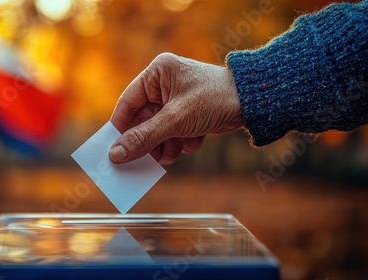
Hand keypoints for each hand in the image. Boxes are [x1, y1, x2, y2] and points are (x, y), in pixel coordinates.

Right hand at [109, 52, 244, 164]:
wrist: (254, 103)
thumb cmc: (214, 99)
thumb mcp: (175, 120)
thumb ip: (144, 137)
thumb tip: (116, 154)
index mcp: (157, 73)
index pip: (127, 103)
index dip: (120, 127)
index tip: (113, 149)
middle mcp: (164, 84)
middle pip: (142, 120)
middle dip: (148, 140)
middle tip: (143, 160)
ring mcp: (176, 100)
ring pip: (158, 130)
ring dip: (165, 144)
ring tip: (172, 152)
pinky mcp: (187, 113)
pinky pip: (173, 132)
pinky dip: (180, 141)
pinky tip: (193, 140)